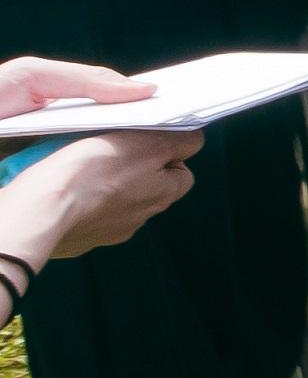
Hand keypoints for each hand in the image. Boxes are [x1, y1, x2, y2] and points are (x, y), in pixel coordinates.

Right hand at [0, 61, 195, 259]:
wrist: (43, 211)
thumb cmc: (94, 174)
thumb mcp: (146, 144)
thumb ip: (178, 142)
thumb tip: (195, 141)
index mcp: (163, 195)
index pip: (182, 172)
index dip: (167, 153)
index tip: (147, 140)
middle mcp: (141, 218)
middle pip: (148, 186)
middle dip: (135, 168)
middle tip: (112, 150)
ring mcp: (109, 231)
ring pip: (116, 200)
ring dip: (107, 184)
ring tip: (86, 167)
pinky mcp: (80, 237)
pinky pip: (87, 213)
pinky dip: (82, 200)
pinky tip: (68, 188)